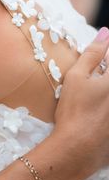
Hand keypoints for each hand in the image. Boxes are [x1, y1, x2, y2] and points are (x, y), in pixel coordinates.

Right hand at [52, 27, 108, 173]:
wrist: (78, 147)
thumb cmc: (74, 110)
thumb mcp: (76, 78)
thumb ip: (92, 54)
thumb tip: (106, 32)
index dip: (105, 59)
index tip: (98, 67)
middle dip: (104, 76)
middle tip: (89, 90)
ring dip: (102, 94)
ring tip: (92, 101)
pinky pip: (108, 110)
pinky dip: (103, 108)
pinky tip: (96, 114)